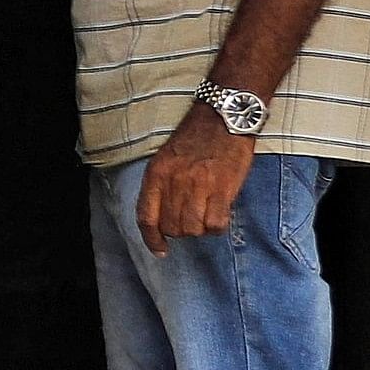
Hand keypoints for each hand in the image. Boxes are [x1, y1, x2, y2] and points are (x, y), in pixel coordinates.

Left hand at [135, 102, 255, 255]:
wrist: (223, 118)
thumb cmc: (195, 139)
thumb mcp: (166, 158)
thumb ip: (161, 186)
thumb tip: (162, 218)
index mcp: (156, 174)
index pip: (146, 217)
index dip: (151, 239)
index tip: (160, 251)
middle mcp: (174, 182)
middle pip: (172, 227)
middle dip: (181, 231)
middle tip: (192, 220)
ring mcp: (198, 186)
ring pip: (193, 228)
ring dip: (200, 229)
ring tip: (207, 216)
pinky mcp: (222, 188)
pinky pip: (216, 223)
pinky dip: (218, 226)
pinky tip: (220, 215)